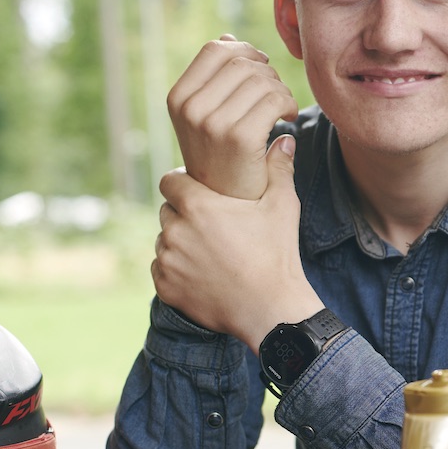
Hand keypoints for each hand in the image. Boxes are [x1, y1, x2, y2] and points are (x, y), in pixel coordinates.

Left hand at [152, 135, 323, 348]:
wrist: (271, 309)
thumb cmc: (277, 254)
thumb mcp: (282, 207)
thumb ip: (278, 168)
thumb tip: (285, 139)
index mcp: (197, 205)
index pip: (171, 180)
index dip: (185, 183)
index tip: (201, 192)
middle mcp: (175, 230)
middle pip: (167, 210)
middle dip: (185, 214)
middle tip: (213, 227)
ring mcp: (167, 261)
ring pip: (165, 240)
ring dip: (181, 242)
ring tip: (211, 253)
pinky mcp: (165, 287)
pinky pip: (162, 269)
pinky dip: (177, 270)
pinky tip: (204, 274)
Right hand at [166, 35, 300, 199]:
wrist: (229, 204)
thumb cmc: (223, 156)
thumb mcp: (209, 114)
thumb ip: (217, 78)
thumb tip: (229, 38)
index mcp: (179, 98)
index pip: (216, 50)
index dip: (245, 52)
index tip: (261, 67)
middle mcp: (191, 108)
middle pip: (242, 63)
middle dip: (267, 73)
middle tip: (276, 94)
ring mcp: (212, 123)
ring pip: (262, 79)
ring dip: (281, 90)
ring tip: (282, 108)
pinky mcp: (240, 138)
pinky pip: (276, 99)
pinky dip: (289, 104)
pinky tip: (288, 118)